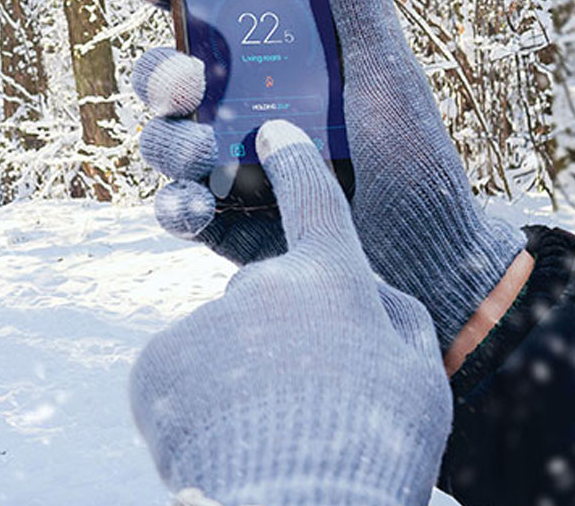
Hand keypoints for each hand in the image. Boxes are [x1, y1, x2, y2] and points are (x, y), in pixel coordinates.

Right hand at [119, 0, 523, 343]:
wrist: (429, 260)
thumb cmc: (415, 162)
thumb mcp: (386, 80)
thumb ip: (360, 13)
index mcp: (271, 64)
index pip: (203, 17)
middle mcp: (239, 110)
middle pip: (166, 78)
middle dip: (160, 74)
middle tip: (188, 80)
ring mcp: (226, 165)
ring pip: (162, 140)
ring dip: (168, 140)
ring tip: (202, 152)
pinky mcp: (224, 221)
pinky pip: (177, 209)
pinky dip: (176, 207)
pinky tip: (195, 207)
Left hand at [129, 120, 451, 502]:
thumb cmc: (373, 444)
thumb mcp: (418, 376)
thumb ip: (393, 315)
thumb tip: (363, 288)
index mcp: (330, 280)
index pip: (313, 201)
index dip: (296, 164)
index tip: (274, 131)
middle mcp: (260, 285)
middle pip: (265, 298)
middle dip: (278, 337)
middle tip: (303, 399)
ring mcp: (202, 321)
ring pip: (220, 341)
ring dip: (237, 376)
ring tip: (266, 428)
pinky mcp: (157, 362)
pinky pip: (181, 374)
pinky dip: (197, 403)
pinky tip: (223, 437)